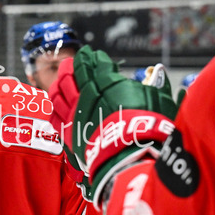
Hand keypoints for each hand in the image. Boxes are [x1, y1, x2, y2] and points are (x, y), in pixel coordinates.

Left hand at [49, 46, 177, 207]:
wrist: (129, 159)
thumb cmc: (147, 130)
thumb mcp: (159, 101)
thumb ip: (155, 85)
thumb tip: (158, 76)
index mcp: (107, 83)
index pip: (95, 64)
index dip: (93, 58)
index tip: (93, 56)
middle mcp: (87, 95)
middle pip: (73, 74)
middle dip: (74, 65)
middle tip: (75, 62)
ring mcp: (74, 113)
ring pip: (59, 91)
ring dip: (60, 81)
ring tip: (62, 78)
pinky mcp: (68, 131)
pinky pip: (55, 114)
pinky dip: (55, 105)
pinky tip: (56, 103)